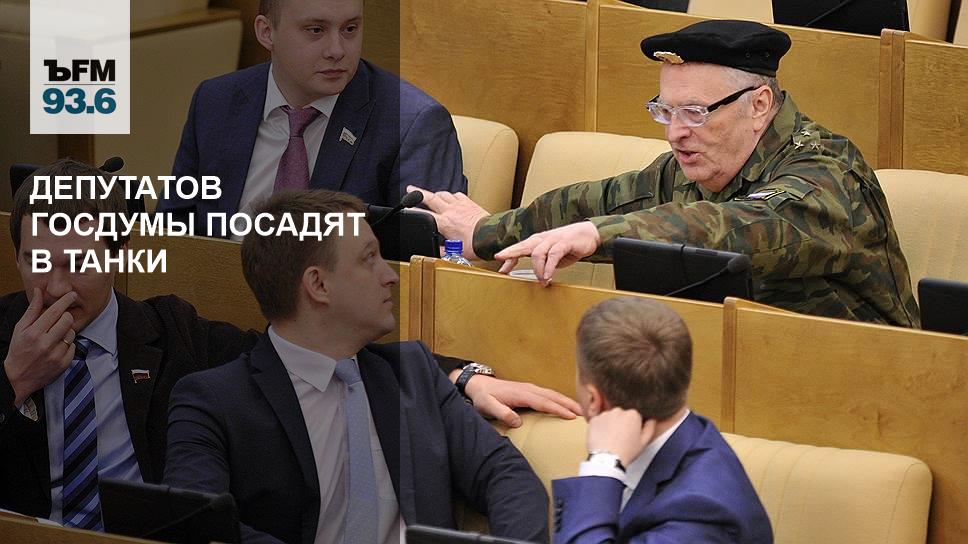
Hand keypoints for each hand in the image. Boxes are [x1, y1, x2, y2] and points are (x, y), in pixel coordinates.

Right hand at [3, 289, 76, 407]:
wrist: (17, 378)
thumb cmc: (18, 350)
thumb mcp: (20, 329)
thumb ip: (32, 310)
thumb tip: (38, 291)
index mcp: (34, 333)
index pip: (55, 312)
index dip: (65, 301)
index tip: (72, 295)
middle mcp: (46, 344)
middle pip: (68, 320)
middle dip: (65, 317)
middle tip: (59, 320)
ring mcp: (56, 355)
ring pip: (72, 333)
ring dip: (66, 332)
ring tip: (54, 336)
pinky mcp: (63, 363)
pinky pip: (73, 346)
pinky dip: (67, 345)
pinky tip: (57, 347)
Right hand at [407, 185, 489, 259]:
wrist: (492, 236)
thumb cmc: (476, 245)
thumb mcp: (455, 253)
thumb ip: (442, 251)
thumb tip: (434, 252)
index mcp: (444, 223)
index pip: (423, 215)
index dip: (412, 212)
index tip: (405, 208)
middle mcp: (450, 211)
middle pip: (430, 197)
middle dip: (418, 192)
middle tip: (410, 189)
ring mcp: (460, 205)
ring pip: (444, 194)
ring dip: (435, 194)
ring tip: (431, 195)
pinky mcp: (469, 203)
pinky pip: (457, 194)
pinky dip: (452, 195)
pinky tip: (451, 197)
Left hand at [452, 371, 582, 427]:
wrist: (478, 385)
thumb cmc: (483, 397)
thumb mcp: (488, 406)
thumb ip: (502, 413)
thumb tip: (518, 422)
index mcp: (521, 393)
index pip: (543, 402)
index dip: (558, 409)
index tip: (571, 416)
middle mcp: (529, 389)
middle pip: (553, 396)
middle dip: (570, 404)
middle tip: (586, 413)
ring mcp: (530, 388)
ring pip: (553, 394)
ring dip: (567, 401)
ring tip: (582, 410)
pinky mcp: (530, 391)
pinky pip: (549, 395)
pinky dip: (560, 399)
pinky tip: (567, 406)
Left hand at [494, 222, 601, 285]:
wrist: (589, 234)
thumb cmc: (569, 245)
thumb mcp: (552, 256)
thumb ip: (542, 263)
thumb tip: (535, 276)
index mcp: (537, 242)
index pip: (519, 249)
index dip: (509, 258)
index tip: (501, 271)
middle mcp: (542, 239)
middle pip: (523, 245)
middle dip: (510, 252)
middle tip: (499, 258)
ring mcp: (553, 240)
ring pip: (538, 252)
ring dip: (538, 270)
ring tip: (542, 281)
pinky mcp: (564, 242)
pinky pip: (553, 254)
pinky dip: (549, 267)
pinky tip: (548, 276)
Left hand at [586, 408, 656, 466]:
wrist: (607, 459)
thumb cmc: (626, 452)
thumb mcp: (644, 442)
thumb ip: (650, 427)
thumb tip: (652, 419)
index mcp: (633, 414)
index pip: (635, 416)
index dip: (633, 425)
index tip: (631, 434)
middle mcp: (618, 410)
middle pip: (621, 414)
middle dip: (621, 423)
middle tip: (621, 437)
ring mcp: (605, 414)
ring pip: (609, 417)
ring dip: (610, 424)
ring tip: (611, 438)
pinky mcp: (594, 419)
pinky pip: (598, 421)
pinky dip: (600, 427)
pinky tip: (603, 437)